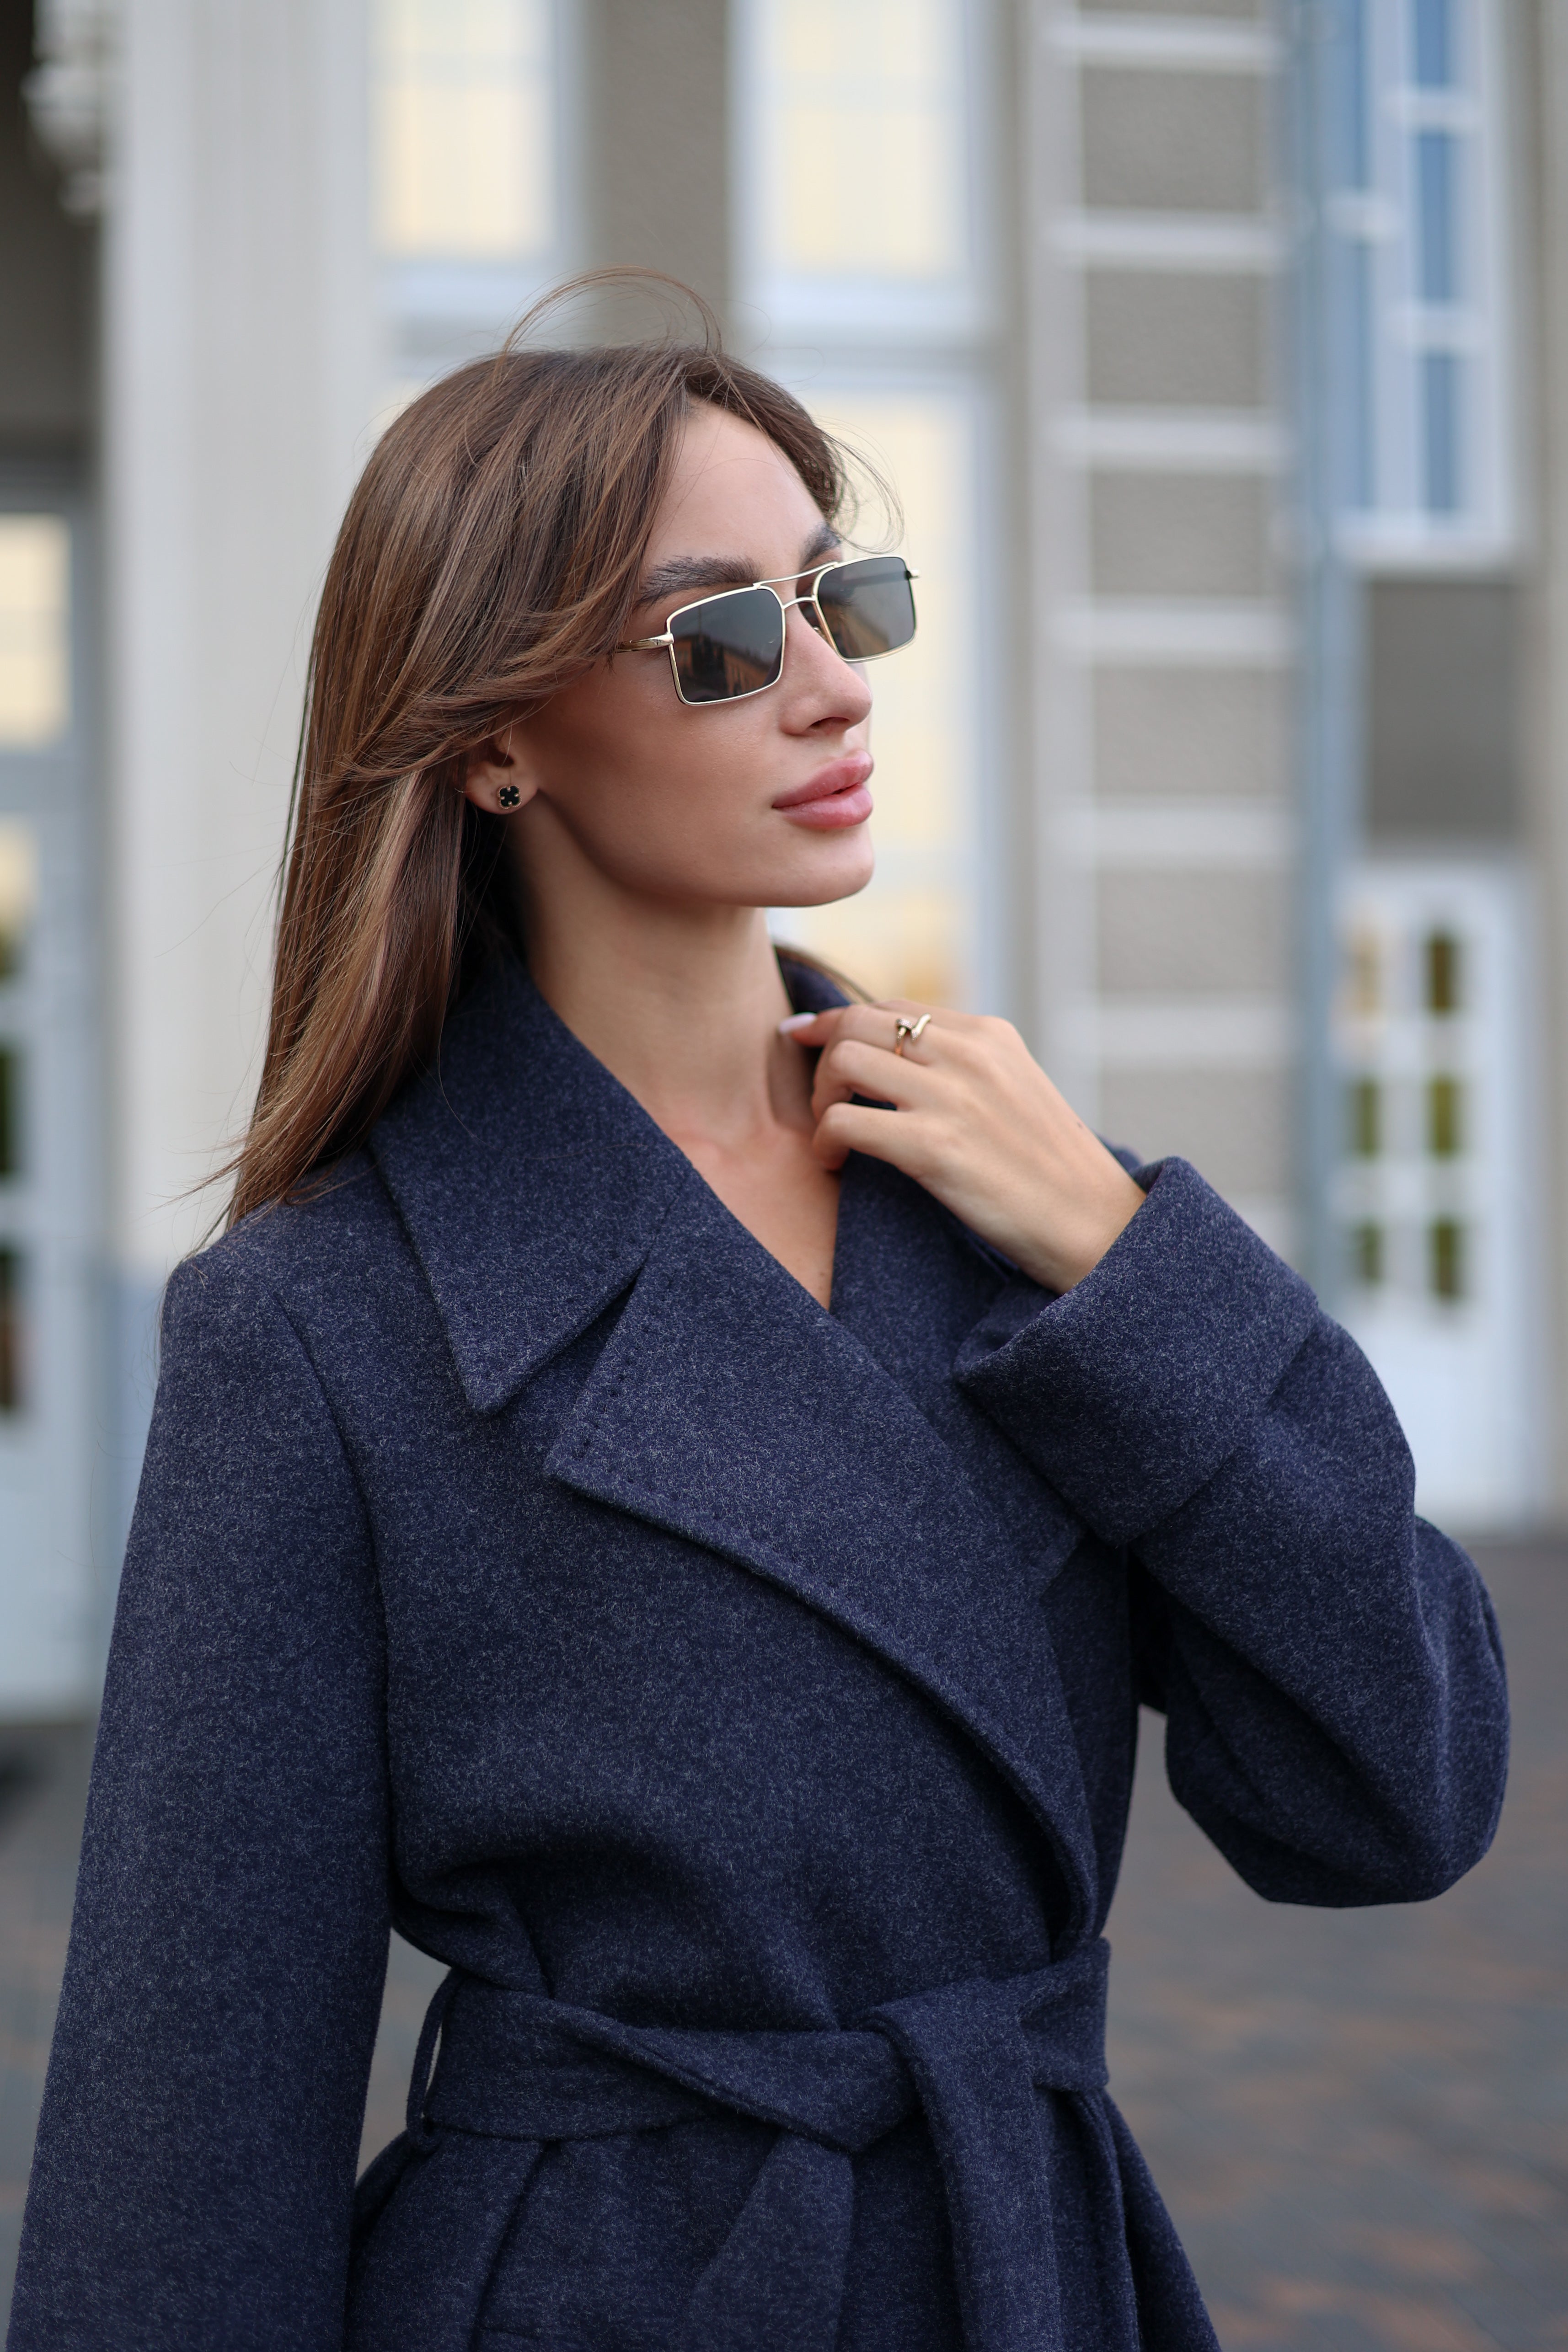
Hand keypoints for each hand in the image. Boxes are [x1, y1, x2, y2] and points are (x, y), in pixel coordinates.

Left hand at [781, 1001, 1145, 1292]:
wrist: (1096, 1226)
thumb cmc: (1051, 1173)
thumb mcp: (1016, 1092)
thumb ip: (966, 1067)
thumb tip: (902, 1057)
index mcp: (990, 1035)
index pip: (893, 1007)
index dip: (838, 1022)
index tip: (805, 1037)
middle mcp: (971, 1054)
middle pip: (859, 1021)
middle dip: (823, 1055)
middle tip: (822, 1100)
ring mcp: (954, 1098)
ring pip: (845, 1060)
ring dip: (821, 1097)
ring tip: (831, 1134)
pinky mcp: (936, 1147)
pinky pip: (846, 1122)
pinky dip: (825, 1141)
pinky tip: (833, 1163)